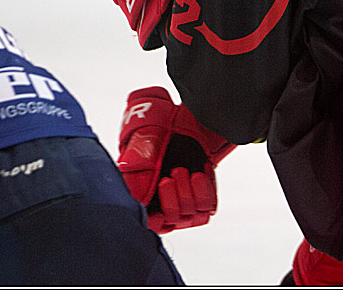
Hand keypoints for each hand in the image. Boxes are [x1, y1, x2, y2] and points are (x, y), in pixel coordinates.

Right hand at [117, 87, 236, 233]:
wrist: (183, 117)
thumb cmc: (156, 127)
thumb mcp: (144, 140)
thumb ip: (139, 162)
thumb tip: (134, 186)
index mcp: (142, 194)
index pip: (149, 224)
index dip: (155, 222)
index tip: (159, 211)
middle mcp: (162, 200)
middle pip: (172, 222)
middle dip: (173, 201)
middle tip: (173, 174)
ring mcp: (183, 196)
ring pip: (190, 215)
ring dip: (189, 195)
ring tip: (184, 171)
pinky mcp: (202, 191)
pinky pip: (207, 205)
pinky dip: (204, 191)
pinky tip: (199, 172)